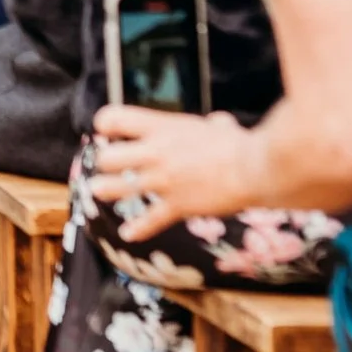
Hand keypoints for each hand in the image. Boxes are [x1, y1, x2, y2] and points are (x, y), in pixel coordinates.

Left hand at [89, 105, 264, 240]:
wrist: (255, 169)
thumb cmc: (241, 144)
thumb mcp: (220, 126)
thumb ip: (212, 125)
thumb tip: (221, 123)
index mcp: (162, 128)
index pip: (114, 118)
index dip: (105, 123)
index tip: (106, 130)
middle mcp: (155, 152)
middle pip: (109, 156)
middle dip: (104, 160)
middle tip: (106, 163)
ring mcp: (163, 181)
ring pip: (118, 187)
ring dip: (105, 189)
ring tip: (97, 189)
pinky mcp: (177, 205)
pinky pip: (150, 219)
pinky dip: (138, 229)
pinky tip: (127, 234)